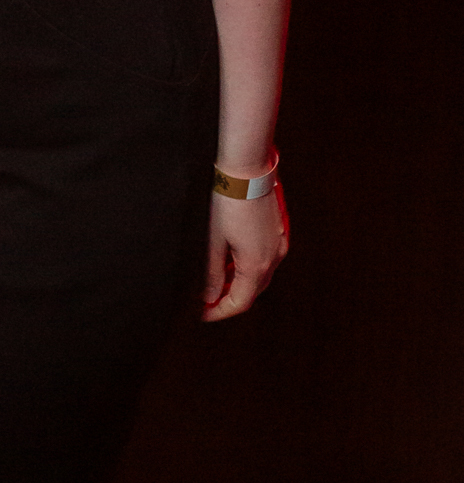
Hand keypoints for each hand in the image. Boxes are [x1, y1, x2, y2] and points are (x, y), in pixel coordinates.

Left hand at [202, 183, 288, 321]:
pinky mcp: (277, 231)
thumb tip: (210, 295)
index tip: (203, 313)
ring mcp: (278, 243)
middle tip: (206, 300)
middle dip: (229, 299)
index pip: (240, 302)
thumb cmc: (226, 201)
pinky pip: (265, 258)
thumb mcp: (213, 240)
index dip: (219, 311)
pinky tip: (231, 258)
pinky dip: (247, 266)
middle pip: (252, 291)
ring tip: (215, 279)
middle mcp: (274, 257)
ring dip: (239, 282)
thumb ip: (213, 272)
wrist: (246, 169)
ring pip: (259, 275)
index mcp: (257, 265)